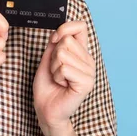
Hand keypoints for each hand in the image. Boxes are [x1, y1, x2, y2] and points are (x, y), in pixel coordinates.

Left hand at [33, 20, 95, 135]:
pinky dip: (56, 76)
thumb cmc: (47, 85)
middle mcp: (88, 60)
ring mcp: (89, 71)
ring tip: (59, 78)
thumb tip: (59, 31)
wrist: (46, 109)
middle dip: (53, 55)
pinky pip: (64, 68)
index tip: (54, 40)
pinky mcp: (86, 83)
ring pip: (62, 54)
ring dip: (54, 67)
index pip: (81, 26)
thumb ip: (55, 43)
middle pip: (66, 40)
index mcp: (81, 52)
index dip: (65, 28)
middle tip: (56, 70)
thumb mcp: (49, 58)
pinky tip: (62, 85)